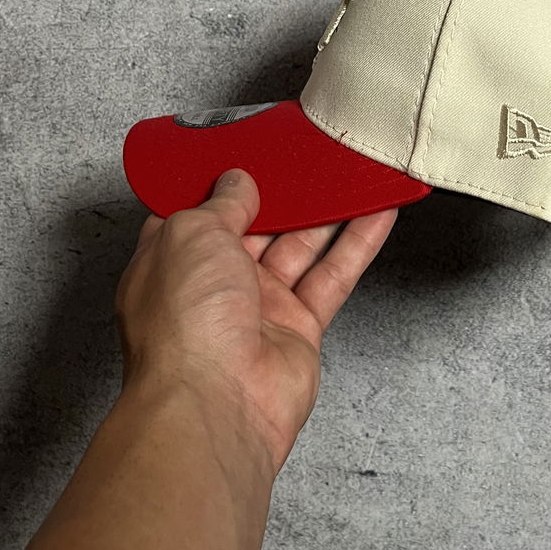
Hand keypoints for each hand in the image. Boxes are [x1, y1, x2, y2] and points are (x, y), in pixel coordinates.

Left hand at [113, 169, 397, 472]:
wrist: (217, 402)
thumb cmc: (183, 324)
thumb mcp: (189, 233)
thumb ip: (221, 202)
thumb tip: (238, 181)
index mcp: (171, 261)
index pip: (200, 211)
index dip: (226, 180)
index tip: (255, 148)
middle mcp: (213, 285)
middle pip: (258, 225)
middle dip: (287, 191)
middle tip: (318, 152)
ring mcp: (258, 308)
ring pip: (302, 246)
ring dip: (331, 210)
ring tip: (358, 171)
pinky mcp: (299, 327)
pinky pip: (332, 276)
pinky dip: (358, 242)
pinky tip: (378, 212)